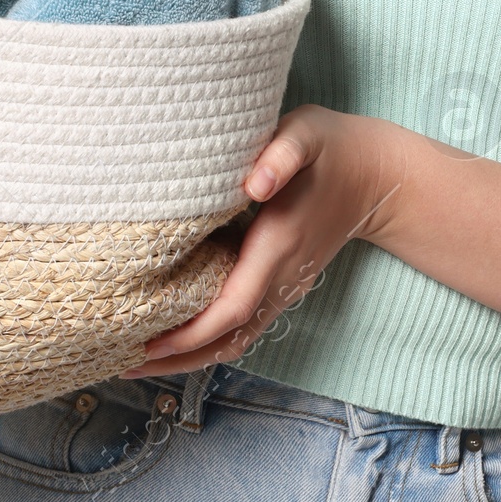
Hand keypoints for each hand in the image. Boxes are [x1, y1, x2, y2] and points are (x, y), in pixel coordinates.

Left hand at [120, 104, 404, 378]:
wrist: (377, 175)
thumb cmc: (331, 148)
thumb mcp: (306, 136)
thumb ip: (281, 155)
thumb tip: (255, 183)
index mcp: (278, 246)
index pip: (232, 308)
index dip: (190, 333)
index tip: (147, 343)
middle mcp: (283, 277)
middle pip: (229, 339)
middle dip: (179, 357)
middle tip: (123, 364)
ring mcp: (286, 285)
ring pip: (238, 339)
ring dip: (192, 356)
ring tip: (141, 360)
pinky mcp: (284, 283)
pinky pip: (246, 325)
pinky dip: (212, 341)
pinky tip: (181, 338)